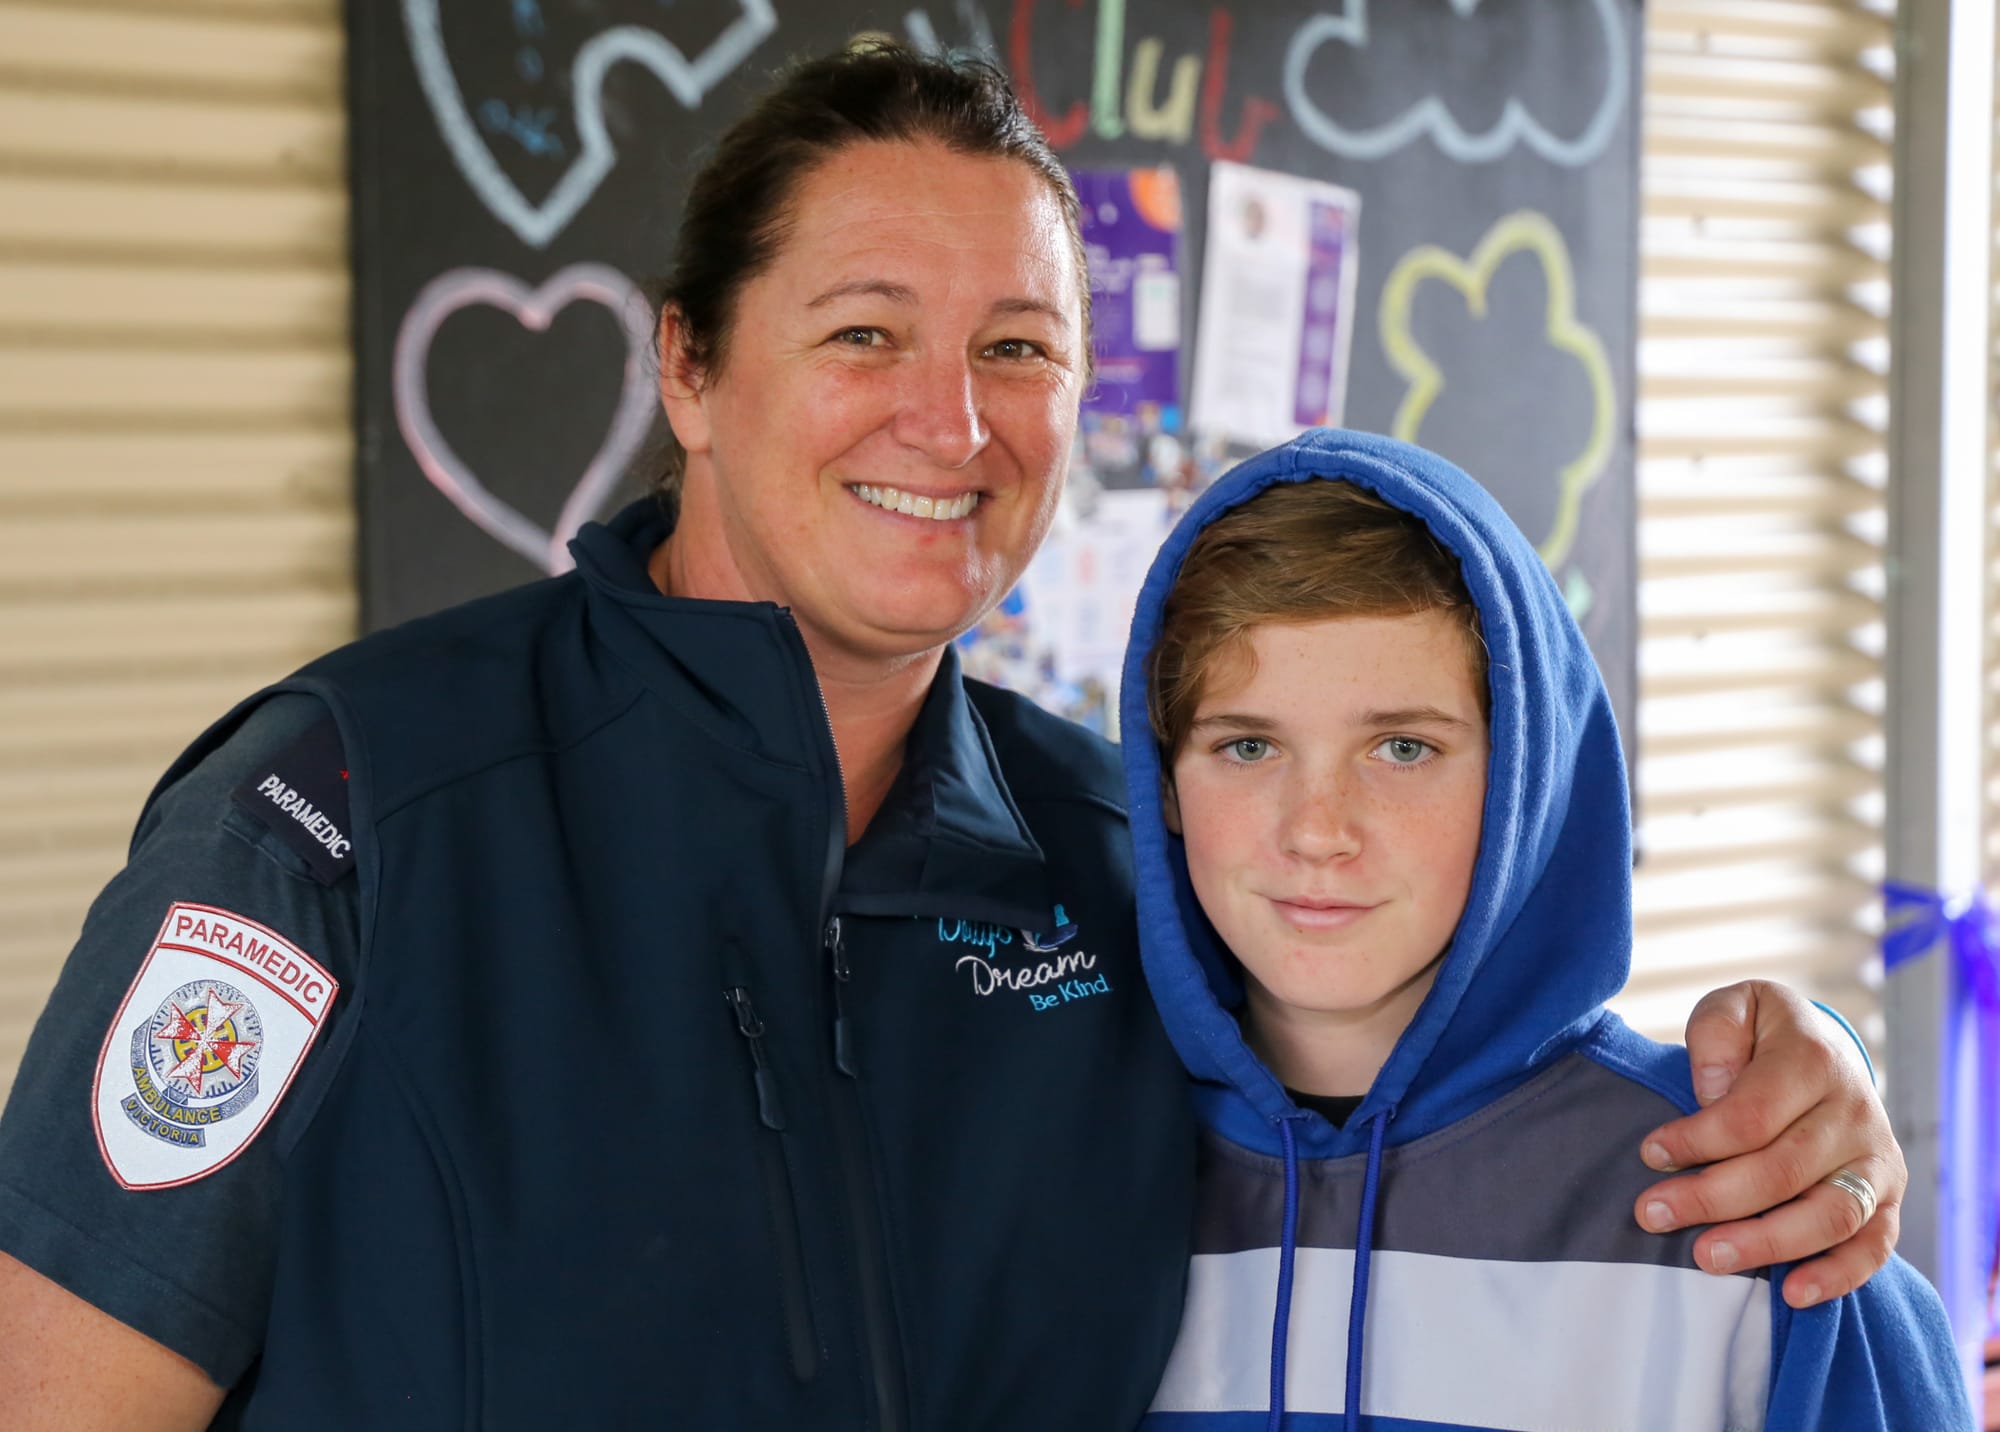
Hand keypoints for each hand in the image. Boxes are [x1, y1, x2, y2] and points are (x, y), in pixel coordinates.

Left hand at [1630, 979, 1904, 1308]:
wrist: (1823, 1049)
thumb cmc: (1761, 1036)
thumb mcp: (1734, 1007)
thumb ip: (1716, 1034)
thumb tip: (1714, 1091)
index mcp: (1813, 1059)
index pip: (1751, 1115)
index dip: (1697, 1140)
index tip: (1651, 1154)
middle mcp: (1854, 1112)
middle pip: (1782, 1170)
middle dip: (1711, 1198)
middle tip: (1652, 1215)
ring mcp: (1877, 1160)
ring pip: (1828, 1215)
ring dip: (1765, 1244)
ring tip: (1705, 1259)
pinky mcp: (1887, 1199)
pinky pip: (1873, 1247)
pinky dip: (1836, 1276)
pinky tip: (1791, 1294)